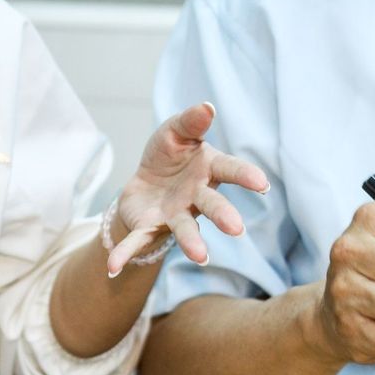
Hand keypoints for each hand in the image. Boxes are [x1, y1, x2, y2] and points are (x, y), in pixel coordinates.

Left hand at [107, 102, 269, 274]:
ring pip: (185, 228)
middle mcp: (196, 196)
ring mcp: (175, 214)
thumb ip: (190, 122)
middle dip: (224, 215)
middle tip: (237, 229)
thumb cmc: (168, 155)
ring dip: (192, 242)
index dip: (246, 176)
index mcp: (208, 169)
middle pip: (212, 205)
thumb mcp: (175, 132)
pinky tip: (113, 267)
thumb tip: (208, 106)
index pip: (230, 170)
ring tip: (201, 257)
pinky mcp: (150, 227)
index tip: (262, 185)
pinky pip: (137, 242)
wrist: (145, 183)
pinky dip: (125, 254)